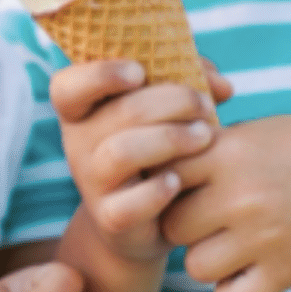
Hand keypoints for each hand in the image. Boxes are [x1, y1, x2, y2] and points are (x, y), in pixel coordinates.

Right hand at [50, 58, 228, 261]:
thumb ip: (192, 82)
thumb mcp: (166, 107)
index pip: (67, 86)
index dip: (100, 73)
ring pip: (122, 152)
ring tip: (205, 136)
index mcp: (83, 109)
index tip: (139, 72)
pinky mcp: (111, 218)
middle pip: (118, 112)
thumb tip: (223, 86)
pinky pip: (130, 204)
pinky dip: (158, 190)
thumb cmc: (156, 146)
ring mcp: (92, 182)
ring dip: (171, 139)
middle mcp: (78, 143)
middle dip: (172, 101)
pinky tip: (179, 182)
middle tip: (205, 106)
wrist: (143, 219)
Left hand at [162, 114, 290, 291]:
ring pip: (196, 266)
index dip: (164, 183)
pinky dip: (233, 291)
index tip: (178, 186)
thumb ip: (202, 146)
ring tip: (227, 242)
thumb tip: (148, 158)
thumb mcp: (249, 131)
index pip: (161, 175)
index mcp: (226, 152)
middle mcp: (240, 195)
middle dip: (182, 225)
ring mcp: (263, 236)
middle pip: (172, 227)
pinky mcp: (285, 272)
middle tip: (203, 218)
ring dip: (206, 258)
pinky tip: (245, 271)